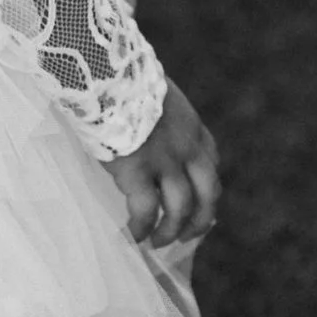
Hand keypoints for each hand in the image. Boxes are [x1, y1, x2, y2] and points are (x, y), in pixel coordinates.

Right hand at [108, 78, 219, 248]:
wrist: (106, 73)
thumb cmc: (123, 80)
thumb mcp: (158, 97)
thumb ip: (163, 121)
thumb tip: (149, 134)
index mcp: (193, 127)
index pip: (211, 164)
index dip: (206, 190)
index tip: (199, 206)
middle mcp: (186, 147)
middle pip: (209, 194)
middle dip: (201, 221)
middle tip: (186, 237)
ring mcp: (164, 160)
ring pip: (181, 209)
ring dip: (171, 231)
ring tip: (157, 244)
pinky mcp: (137, 171)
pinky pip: (146, 212)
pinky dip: (142, 229)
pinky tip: (132, 236)